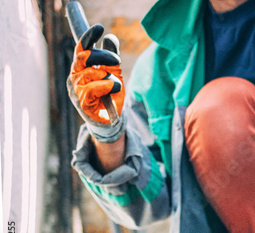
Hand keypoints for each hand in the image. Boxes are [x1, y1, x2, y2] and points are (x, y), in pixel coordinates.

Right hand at [67, 24, 125, 142]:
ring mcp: (76, 90)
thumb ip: (112, 58)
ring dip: (108, 76)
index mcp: (82, 68)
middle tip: (116, 61)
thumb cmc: (110, 96)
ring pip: (91, 73)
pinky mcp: (81, 102)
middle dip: (103, 56)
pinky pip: (93, 88)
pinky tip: (114, 88)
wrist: (111, 120)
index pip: (81, 48)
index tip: (100, 28)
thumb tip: (110, 38)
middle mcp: (75, 77)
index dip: (88, 37)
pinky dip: (107, 86)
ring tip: (116, 84)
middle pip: (84, 57)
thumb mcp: (115, 74)